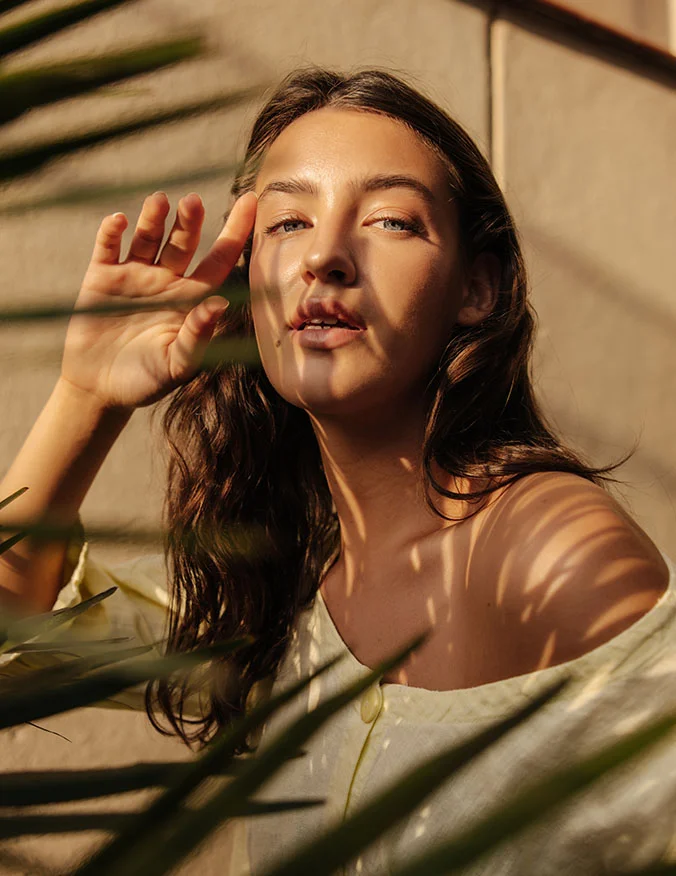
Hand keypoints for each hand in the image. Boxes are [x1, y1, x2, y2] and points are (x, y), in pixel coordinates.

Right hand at [60, 191, 256, 409]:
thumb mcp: (177, 366)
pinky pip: (108, 247)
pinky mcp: (101, 277)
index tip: (251, 200)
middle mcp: (166, 281)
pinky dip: (111, 232)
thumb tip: (220, 305)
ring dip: (154, 218)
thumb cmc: (146, 381)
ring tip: (160, 201)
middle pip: (183, 242)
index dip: (235, 231)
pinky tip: (118, 221)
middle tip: (194, 203)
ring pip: (148, 237)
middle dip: (190, 221)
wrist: (99, 390)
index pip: (220, 260)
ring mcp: (134, 276)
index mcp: (192, 299)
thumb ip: (198, 337)